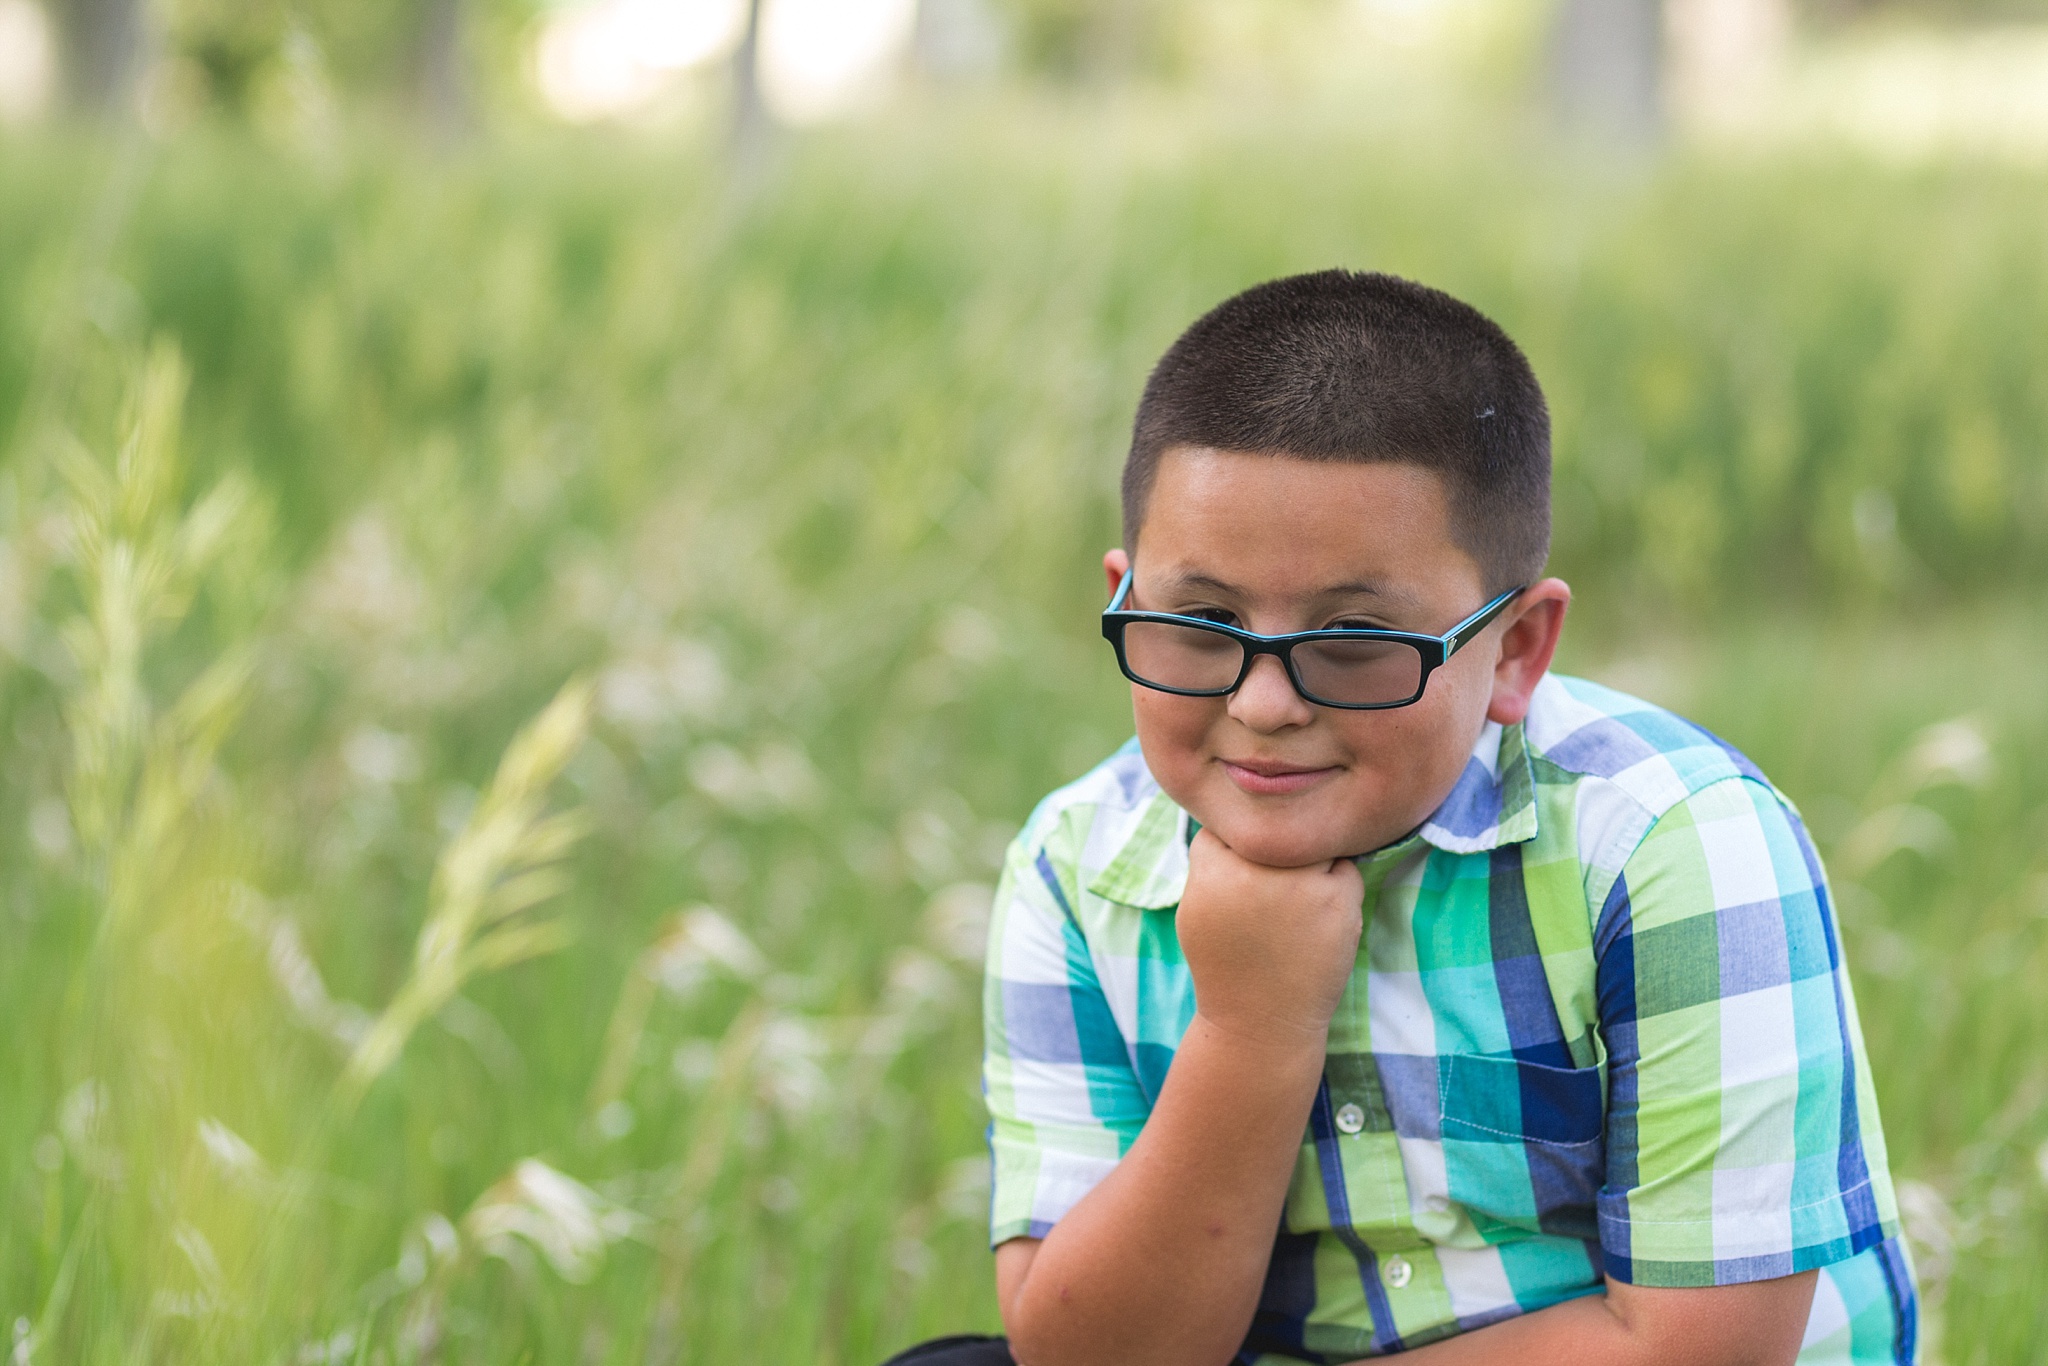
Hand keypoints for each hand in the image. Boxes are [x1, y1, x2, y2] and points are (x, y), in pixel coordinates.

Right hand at [1177, 828, 1363, 1047]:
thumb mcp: (1194, 908)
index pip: (1231, 827)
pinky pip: (1344, 867)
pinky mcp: (1338, 899)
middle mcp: (1257, 871)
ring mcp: (1301, 883)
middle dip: (1276, 852)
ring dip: (1309, 863)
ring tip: (1296, 904)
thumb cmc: (1225, 962)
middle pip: (1275, 829)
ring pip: (1311, 843)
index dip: (1236, 849)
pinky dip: (1336, 887)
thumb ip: (1209, 861)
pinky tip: (1317, 920)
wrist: (1261, 1019)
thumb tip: (1234, 817)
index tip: (1238, 878)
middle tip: (1273, 890)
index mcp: (1214, 871)